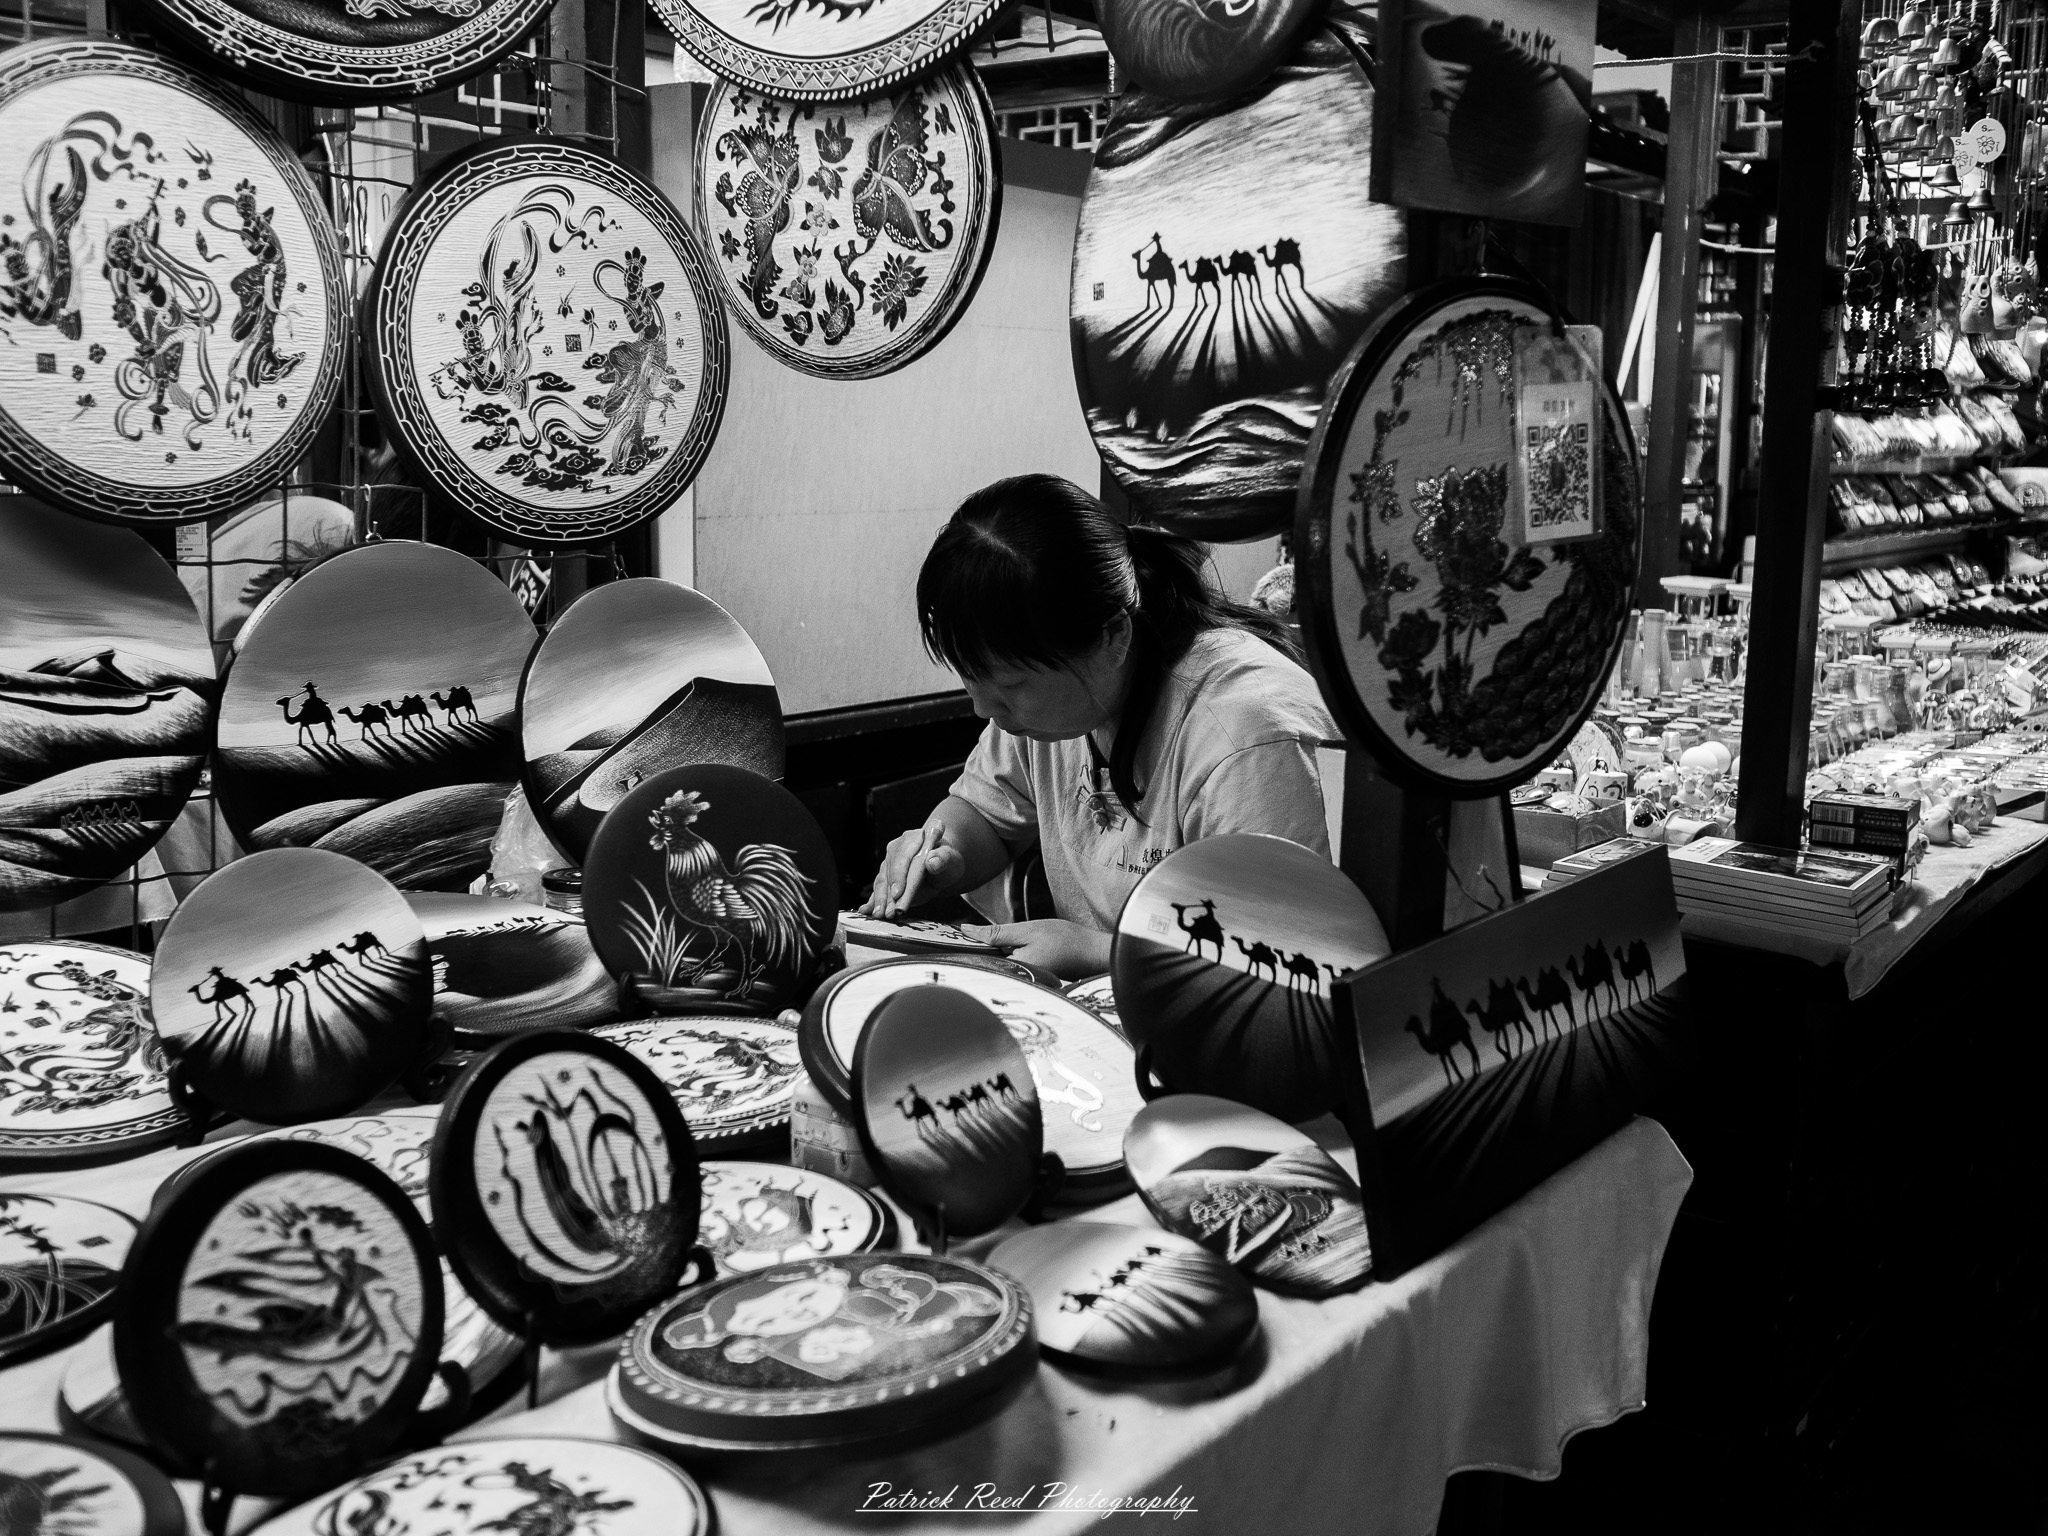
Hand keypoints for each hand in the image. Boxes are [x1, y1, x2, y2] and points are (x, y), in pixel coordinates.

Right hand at [862, 822, 966, 917]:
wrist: (943, 869)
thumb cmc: (948, 861)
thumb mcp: (951, 859)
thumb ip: (943, 859)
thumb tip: (932, 862)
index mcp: (912, 838)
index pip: (903, 857)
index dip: (899, 875)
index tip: (898, 893)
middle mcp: (896, 849)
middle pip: (890, 872)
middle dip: (888, 893)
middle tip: (889, 911)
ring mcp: (889, 864)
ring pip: (882, 882)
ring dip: (880, 900)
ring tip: (879, 915)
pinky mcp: (886, 878)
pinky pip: (879, 890)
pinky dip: (873, 901)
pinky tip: (865, 911)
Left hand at [961, 919, 1112, 980]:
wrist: (1095, 953)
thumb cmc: (1065, 941)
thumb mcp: (1027, 930)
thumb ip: (995, 933)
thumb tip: (964, 931)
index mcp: (1012, 973)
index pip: (976, 965)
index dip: (960, 953)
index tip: (943, 940)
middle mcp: (1016, 985)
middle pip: (984, 971)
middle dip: (973, 956)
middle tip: (957, 940)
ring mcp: (1023, 986)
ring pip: (996, 971)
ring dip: (988, 958)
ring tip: (980, 946)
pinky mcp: (1029, 984)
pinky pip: (1008, 973)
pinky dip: (1003, 962)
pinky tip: (1003, 952)